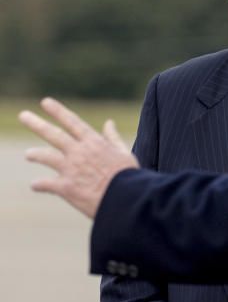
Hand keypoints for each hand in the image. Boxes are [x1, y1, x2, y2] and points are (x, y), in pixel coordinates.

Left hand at [18, 97, 138, 217]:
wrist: (127, 199)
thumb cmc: (129, 177)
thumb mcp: (125, 153)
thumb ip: (113, 138)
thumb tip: (109, 122)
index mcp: (94, 143)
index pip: (73, 122)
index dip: (58, 111)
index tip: (45, 102)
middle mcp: (79, 153)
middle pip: (54, 134)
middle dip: (37, 124)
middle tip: (23, 115)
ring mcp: (70, 169)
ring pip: (45, 156)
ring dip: (35, 154)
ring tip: (28, 154)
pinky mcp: (65, 187)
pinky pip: (45, 184)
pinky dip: (39, 184)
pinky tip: (35, 185)